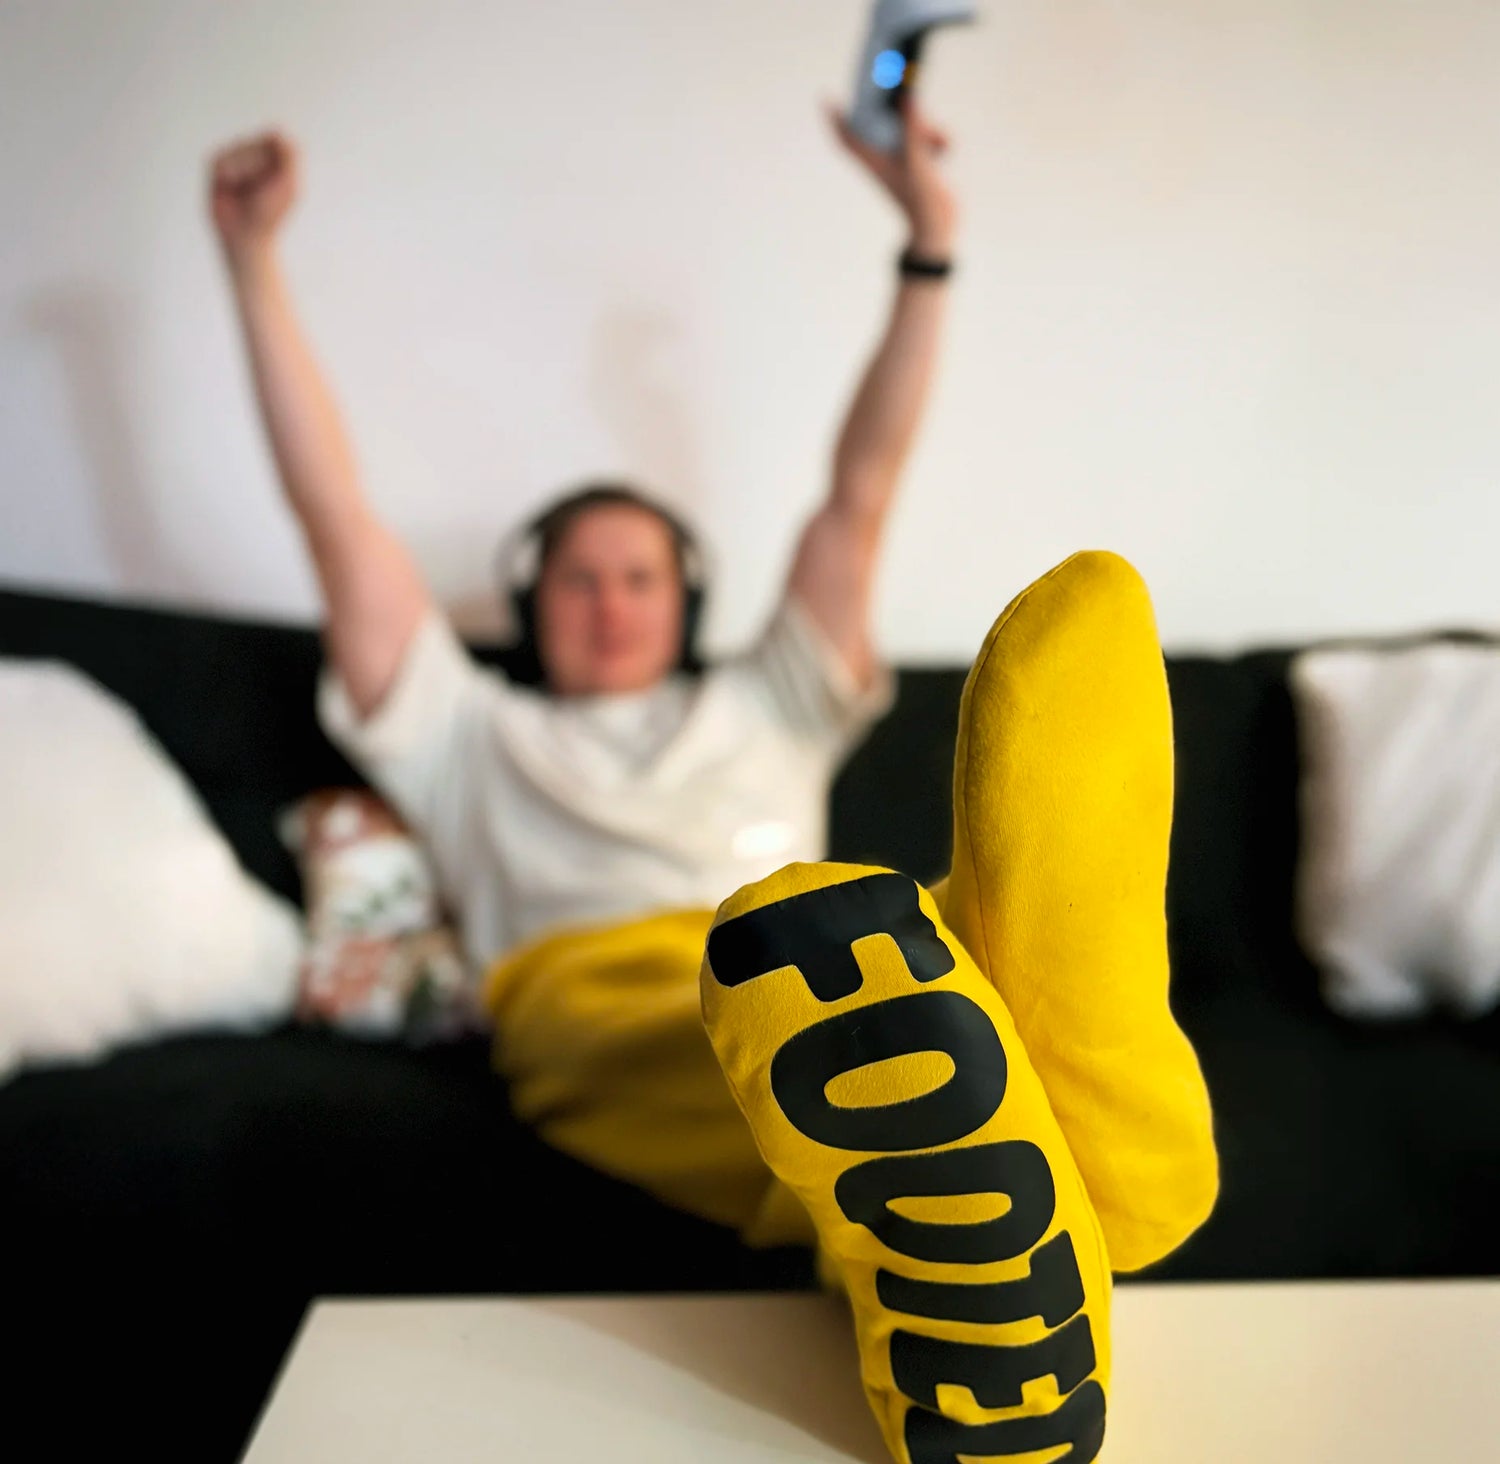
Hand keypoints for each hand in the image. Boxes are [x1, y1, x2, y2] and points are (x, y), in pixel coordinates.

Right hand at [208, 131, 299, 262]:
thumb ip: (289, 155)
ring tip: (247, 193)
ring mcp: (235, 160)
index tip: (277, 176)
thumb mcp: (289, 185)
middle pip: (255, 141)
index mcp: (275, 160)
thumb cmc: (270, 215)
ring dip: (244, 172)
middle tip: (261, 190)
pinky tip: (232, 190)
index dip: (273, 154)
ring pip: (238, 148)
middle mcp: (255, 156)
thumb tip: (278, 131)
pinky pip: (221, 159)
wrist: (247, 235)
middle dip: (259, 166)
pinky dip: (229, 175)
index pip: (274, 137)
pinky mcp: (217, 167)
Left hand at [829, 97, 956, 257]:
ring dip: (924, 128)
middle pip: (879, 125)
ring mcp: (902, 162)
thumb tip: (906, 97)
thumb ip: (911, 129)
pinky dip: (936, 139)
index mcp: (874, 163)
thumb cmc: (922, 203)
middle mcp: (884, 161)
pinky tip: (946, 146)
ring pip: (907, 130)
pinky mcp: (919, 165)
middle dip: (888, 108)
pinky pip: (924, 141)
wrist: (939, 230)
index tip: (827, 98)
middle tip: (895, 86)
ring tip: (939, 139)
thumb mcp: (917, 162)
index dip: (835, 119)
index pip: (847, 139)